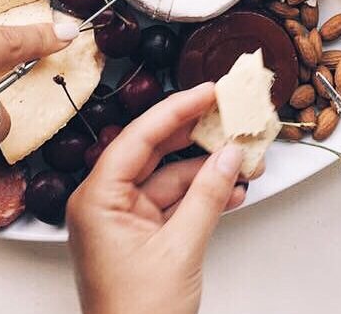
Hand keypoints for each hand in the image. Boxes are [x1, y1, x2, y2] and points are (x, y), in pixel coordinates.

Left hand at [67, 83, 249, 313]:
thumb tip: (230, 157)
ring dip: (207, 171)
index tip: (207, 92)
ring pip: (169, 178)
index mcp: (97, 198)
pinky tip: (232, 190)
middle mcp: (104, 203)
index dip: (176, 110)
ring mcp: (123, 219)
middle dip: (195, 136)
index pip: (139, 137)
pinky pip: (173, 203)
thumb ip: (207, 196)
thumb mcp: (181, 248)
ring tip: (243, 158)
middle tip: (227, 112)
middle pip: (153, 152)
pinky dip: (202, 196)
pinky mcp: (141, 235)